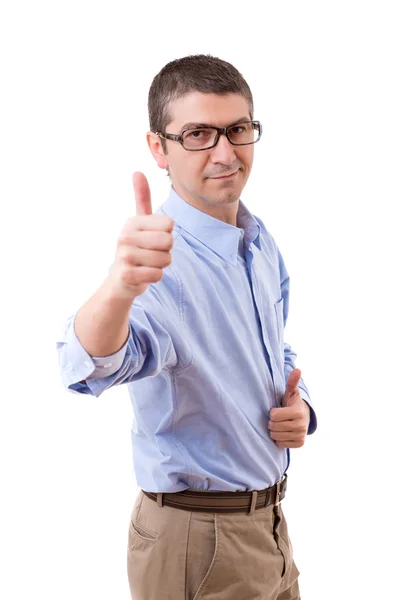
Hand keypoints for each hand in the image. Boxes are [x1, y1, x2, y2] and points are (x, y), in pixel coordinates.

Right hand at [110, 172, 174, 298]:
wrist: (121, 280)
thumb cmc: (136, 248)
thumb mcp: (139, 223)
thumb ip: (141, 199)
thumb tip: (137, 171)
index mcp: (132, 222)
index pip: (169, 225)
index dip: (167, 235)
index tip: (153, 240)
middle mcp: (125, 236)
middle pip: (169, 242)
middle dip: (165, 252)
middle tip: (151, 254)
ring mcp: (124, 256)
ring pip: (165, 260)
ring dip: (160, 266)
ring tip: (146, 265)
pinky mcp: (127, 274)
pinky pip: (157, 275)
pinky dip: (155, 277)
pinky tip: (143, 275)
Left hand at [268, 368, 309, 447]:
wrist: (304, 417)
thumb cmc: (292, 403)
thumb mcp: (291, 392)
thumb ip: (291, 382)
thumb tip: (297, 369)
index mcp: (298, 412)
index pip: (274, 416)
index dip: (272, 412)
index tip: (276, 410)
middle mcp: (301, 425)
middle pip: (273, 427)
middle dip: (272, 422)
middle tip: (278, 418)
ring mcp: (301, 436)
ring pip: (275, 436)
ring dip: (274, 431)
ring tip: (280, 425)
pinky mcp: (299, 444)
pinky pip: (280, 444)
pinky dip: (279, 439)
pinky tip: (283, 432)